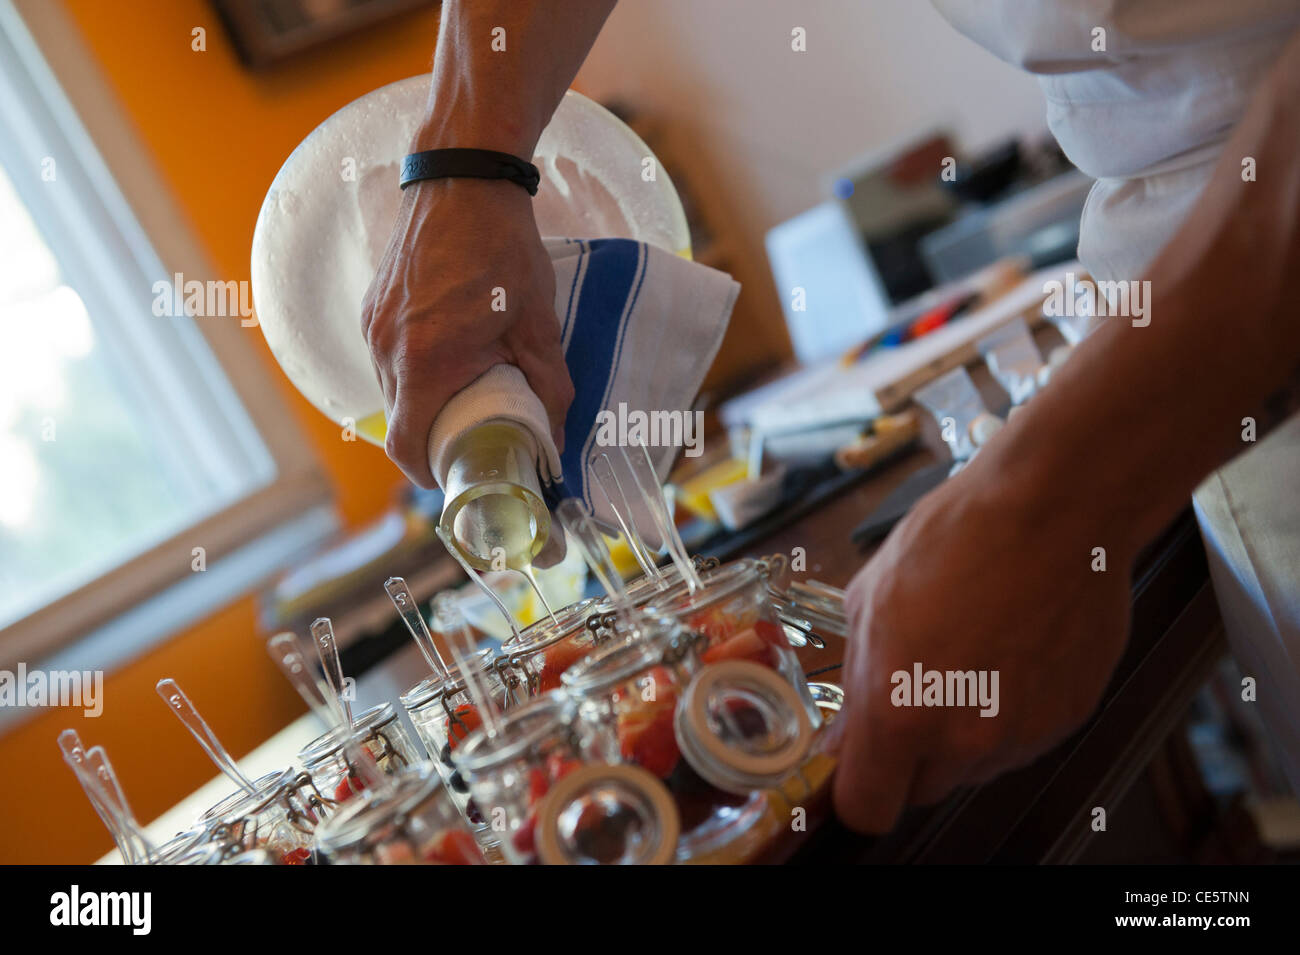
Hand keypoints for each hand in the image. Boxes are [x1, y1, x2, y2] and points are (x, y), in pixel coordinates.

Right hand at [361, 177, 573, 487]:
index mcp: (425, 362)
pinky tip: (449, 357)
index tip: (459, 477)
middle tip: (475, 441)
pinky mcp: (372, 308)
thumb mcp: (538, 325)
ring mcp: (372, 327)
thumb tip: (559, 439)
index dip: (431, 474)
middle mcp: (386, 349)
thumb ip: (550, 389)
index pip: (408, 447)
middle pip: (400, 424)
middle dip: (434, 442)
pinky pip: (386, 360)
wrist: (462, 175)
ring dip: (424, 406)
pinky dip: (413, 374)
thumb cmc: (502, 248)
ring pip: (392, 393)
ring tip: (466, 396)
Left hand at [829, 448, 1134, 832]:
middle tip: (912, 691)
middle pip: (921, 790)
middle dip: (908, 754)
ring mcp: (1022, 735)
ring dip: (960, 732)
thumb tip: (844, 732)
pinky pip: (1021, 740)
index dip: (857, 790)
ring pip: (973, 767)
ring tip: (967, 656)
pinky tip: (1006, 654)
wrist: (1053, 509)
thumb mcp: (870, 600)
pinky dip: (1007, 713)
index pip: (867, 809)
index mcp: (899, 711)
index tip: (858, 767)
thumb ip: (855, 681)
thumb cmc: (958, 539)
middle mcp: (963, 739)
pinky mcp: (1068, 719)